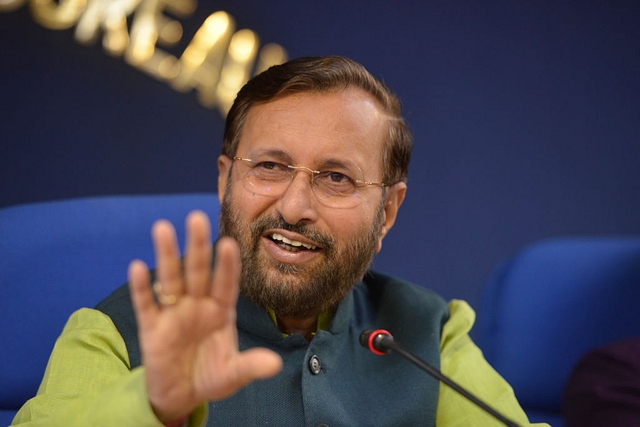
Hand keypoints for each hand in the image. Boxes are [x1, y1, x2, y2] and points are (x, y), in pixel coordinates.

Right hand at [128, 210, 282, 423]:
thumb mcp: (232, 375)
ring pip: (170, 279)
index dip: (227, 266)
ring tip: (163, 228)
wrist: (180, 396)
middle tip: (197, 218)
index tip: (229, 243)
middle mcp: (197, 306)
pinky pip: (146, 305)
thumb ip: (250, 367)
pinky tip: (137, 267)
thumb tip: (276, 364)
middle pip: (198, 272)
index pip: (226, 284)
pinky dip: (141, 288)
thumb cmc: (210, 377)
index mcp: (221, 311)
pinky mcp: (152, 328)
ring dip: (166, 256)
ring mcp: (174, 314)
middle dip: (198, 246)